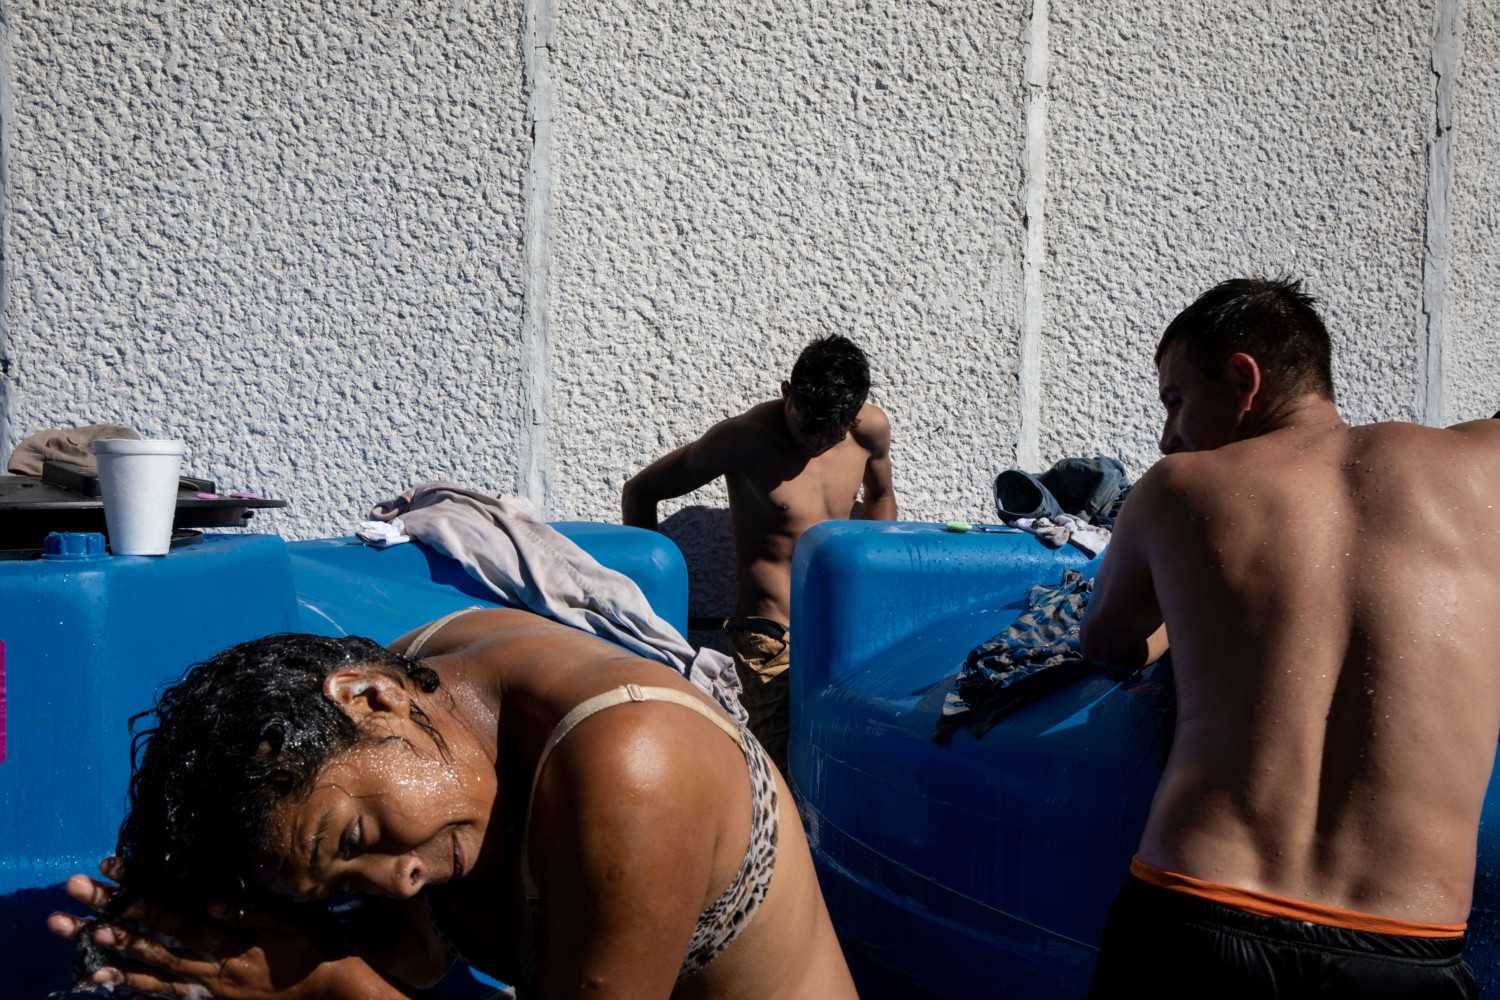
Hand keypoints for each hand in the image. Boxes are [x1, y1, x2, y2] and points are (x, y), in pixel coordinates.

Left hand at [47, 858, 360, 999]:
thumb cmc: (315, 949)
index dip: (144, 903)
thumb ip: (252, 911)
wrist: (329, 991)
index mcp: (231, 944)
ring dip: (119, 967)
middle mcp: (213, 969)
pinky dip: (144, 997)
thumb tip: (211, 900)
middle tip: (79, 917)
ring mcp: (211, 990)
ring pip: (156, 979)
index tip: (115, 885)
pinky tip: (122, 992)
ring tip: (87, 959)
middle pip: (156, 948)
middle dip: (117, 930)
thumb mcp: (293, 920)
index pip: (178, 920)